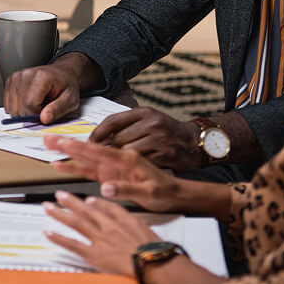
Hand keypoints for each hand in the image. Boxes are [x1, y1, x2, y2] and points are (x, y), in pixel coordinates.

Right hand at [3, 54, 85, 122]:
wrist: (62, 72)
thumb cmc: (67, 86)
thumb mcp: (70, 100)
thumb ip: (57, 110)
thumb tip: (44, 119)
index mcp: (41, 77)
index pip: (29, 104)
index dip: (37, 115)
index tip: (46, 113)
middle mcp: (25, 75)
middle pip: (18, 107)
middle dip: (30, 114)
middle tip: (43, 108)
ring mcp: (16, 77)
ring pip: (11, 108)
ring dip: (23, 111)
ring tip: (37, 104)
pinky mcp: (10, 81)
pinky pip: (8, 104)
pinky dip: (18, 107)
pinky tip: (29, 101)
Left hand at [42, 191, 161, 276]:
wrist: (154, 263)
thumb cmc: (155, 252)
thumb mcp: (148, 231)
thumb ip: (135, 225)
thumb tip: (130, 222)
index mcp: (123, 220)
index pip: (107, 207)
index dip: (95, 203)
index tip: (87, 199)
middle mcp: (108, 226)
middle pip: (86, 211)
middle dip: (71, 202)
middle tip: (59, 195)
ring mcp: (99, 239)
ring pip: (75, 222)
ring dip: (60, 214)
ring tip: (48, 207)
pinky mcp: (93, 254)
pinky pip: (72, 244)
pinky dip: (58, 238)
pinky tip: (48, 233)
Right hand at [45, 136, 184, 211]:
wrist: (175, 193)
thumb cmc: (165, 191)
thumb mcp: (149, 192)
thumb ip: (126, 189)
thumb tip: (105, 187)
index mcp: (126, 158)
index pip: (98, 151)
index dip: (78, 148)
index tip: (62, 142)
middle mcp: (116, 159)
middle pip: (87, 150)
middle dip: (66, 145)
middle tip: (46, 139)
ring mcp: (112, 167)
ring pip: (84, 159)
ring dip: (66, 154)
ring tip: (48, 148)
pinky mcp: (110, 175)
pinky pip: (89, 171)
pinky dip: (74, 168)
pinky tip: (61, 166)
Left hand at [89, 107, 203, 172]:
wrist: (195, 142)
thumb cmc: (166, 132)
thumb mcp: (147, 121)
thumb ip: (125, 126)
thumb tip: (97, 139)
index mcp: (144, 112)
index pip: (113, 121)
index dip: (97, 134)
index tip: (88, 144)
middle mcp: (152, 123)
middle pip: (118, 139)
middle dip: (105, 150)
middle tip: (97, 159)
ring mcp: (160, 139)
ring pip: (128, 152)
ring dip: (118, 161)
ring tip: (112, 166)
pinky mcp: (167, 155)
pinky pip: (142, 163)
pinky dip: (132, 169)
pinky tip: (128, 171)